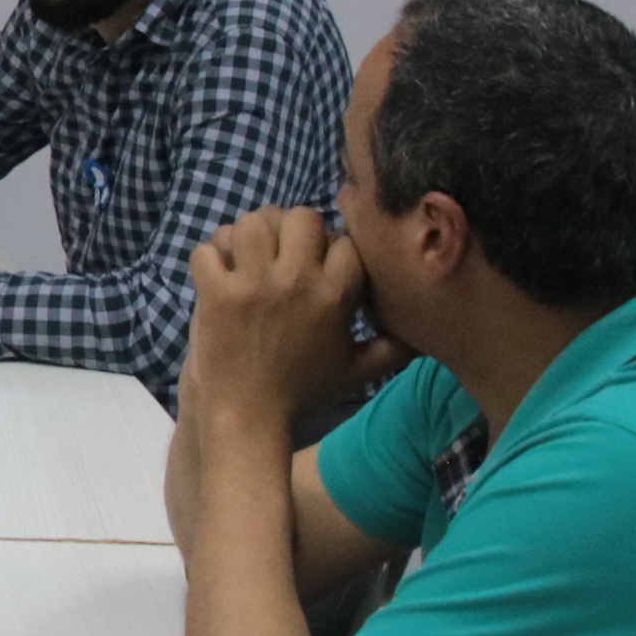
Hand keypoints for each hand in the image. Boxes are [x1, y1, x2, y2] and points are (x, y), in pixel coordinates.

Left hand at [181, 209, 403, 428]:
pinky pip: (208, 248)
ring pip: (252, 222)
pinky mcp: (216, 295)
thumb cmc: (305, 393)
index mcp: (335, 294)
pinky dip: (210, 255)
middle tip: (280, 251)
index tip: (318, 262)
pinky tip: (219, 273)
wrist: (251, 419)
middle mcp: (297, 282)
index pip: (344, 237)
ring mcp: (254, 286)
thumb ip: (395, 348)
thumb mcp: (359, 371)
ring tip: (247, 256)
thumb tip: (427, 334)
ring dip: (248, 234)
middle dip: (291, 228)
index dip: (331, 244)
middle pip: (300, 216)